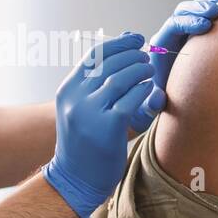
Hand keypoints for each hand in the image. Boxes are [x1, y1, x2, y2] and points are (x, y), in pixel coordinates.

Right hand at [43, 32, 154, 217]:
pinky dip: (142, 90)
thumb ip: (98, 83)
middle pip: (110, 63)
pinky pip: (130, 99)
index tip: (136, 39)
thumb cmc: (85, 141)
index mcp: (68, 90)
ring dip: (140, 70)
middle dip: (133, 56)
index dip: (118, 43)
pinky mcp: (107, 127)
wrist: (75, 178)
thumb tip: (124, 49)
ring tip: (149, 71)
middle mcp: (75, 98)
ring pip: (121, 78)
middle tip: (147, 58)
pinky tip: (148, 90)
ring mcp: (89, 113)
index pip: (94, 55)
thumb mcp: (82, 108)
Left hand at [127, 0, 217, 131]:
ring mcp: (186, 26)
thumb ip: (154, 100)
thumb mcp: (156, 99)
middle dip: (200, 9)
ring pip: (197, 7)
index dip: (188, 22)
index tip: (204, 26)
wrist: (169, 89)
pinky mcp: (199, 26)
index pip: (172, 25)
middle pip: (183, 11)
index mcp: (160, 44)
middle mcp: (172, 32)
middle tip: (216, 11)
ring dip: (212, 3)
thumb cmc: (165, 94)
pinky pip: (208, 10)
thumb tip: (157, 100)